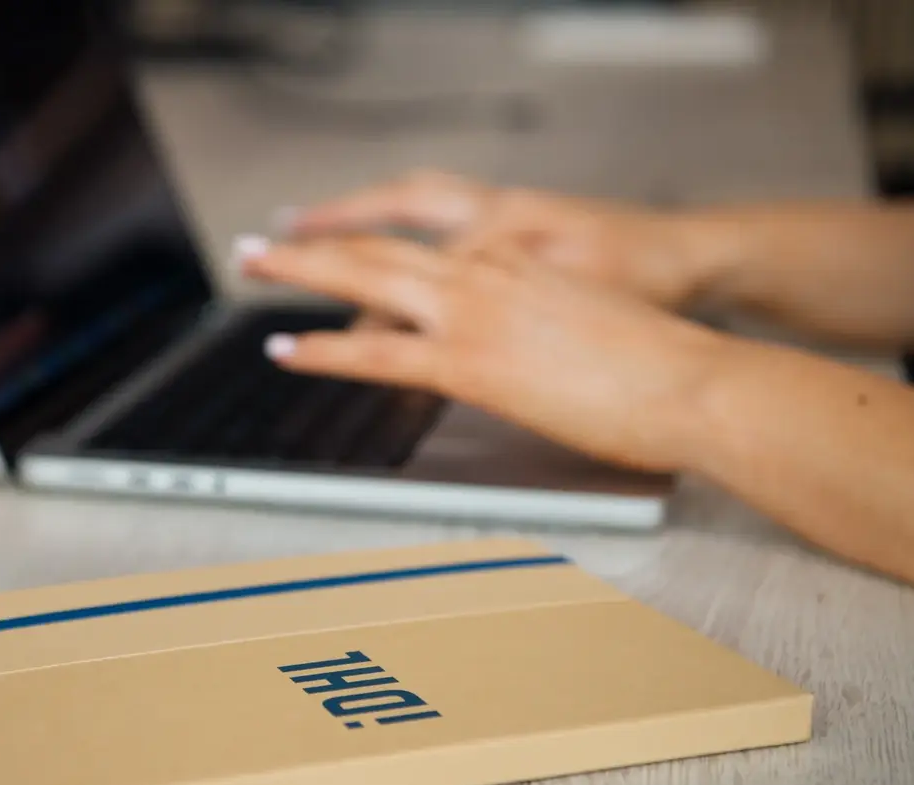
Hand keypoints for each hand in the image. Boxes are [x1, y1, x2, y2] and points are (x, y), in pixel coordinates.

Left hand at [236, 232, 727, 473]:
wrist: (695, 380)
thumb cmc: (657, 363)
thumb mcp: (581, 325)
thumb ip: (531, 325)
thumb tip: (511, 345)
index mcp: (513, 260)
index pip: (419, 250)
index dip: (366, 248)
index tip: (331, 250)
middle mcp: (485, 274)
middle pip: (377, 248)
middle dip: (311, 244)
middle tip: (260, 244)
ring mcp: (473, 314)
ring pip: (364, 280)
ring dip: (299, 273)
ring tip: (251, 270)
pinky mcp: (471, 364)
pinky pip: (377, 353)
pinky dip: (324, 350)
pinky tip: (287, 349)